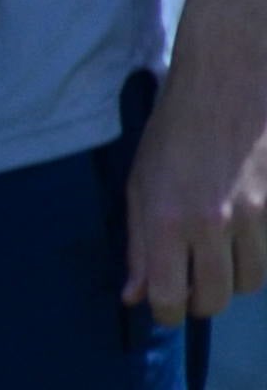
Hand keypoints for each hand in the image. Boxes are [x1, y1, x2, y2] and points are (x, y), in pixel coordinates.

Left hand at [128, 0, 266, 323]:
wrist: (232, 76)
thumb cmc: (177, 129)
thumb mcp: (142, 185)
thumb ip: (139, 244)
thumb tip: (134, 294)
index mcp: (170, 221)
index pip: (171, 298)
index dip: (168, 313)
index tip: (167, 308)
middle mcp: (216, 223)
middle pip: (219, 298)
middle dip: (203, 299)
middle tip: (195, 283)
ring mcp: (258, 212)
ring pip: (254, 279)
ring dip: (236, 275)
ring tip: (221, 251)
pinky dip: (260, 250)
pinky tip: (246, 231)